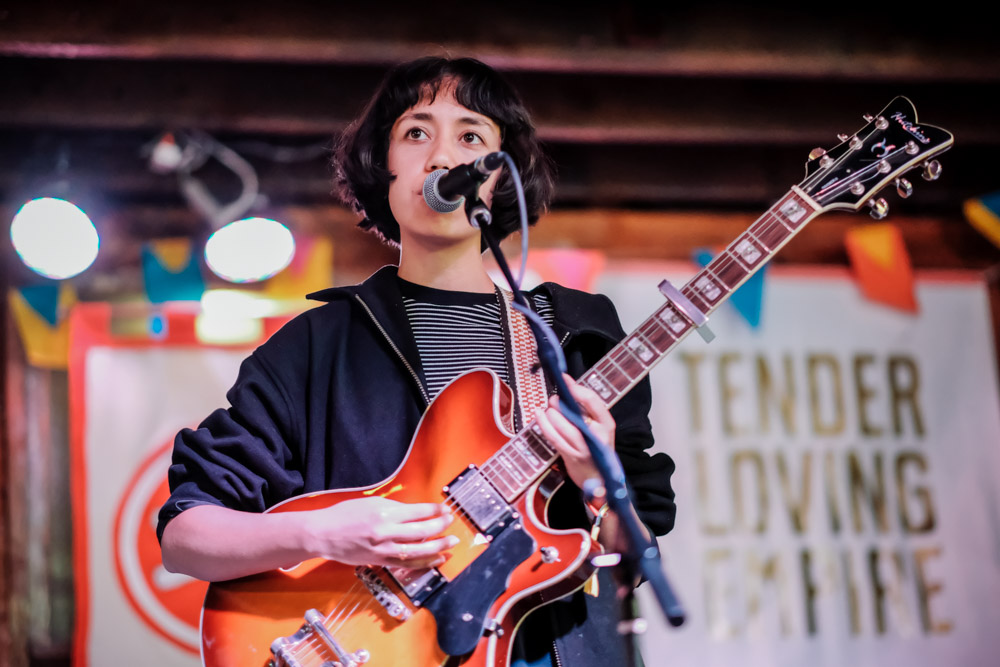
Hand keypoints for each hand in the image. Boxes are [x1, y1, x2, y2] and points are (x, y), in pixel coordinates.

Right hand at [300, 496, 457, 568]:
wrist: (323, 533)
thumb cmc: (344, 515)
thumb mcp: (370, 503)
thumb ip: (393, 508)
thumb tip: (416, 512)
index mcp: (383, 513)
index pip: (417, 511)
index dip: (434, 510)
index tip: (444, 508)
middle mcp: (385, 531)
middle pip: (421, 531)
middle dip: (440, 526)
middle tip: (451, 522)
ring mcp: (383, 549)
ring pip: (418, 550)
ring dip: (438, 546)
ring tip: (451, 543)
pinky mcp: (379, 561)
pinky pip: (406, 564)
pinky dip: (424, 562)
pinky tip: (436, 559)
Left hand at [534, 374, 615, 492]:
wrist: (599, 477)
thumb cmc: (597, 447)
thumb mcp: (599, 426)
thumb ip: (586, 410)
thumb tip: (567, 386)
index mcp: (607, 423)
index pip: (592, 401)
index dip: (575, 388)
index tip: (564, 379)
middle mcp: (597, 436)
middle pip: (575, 414)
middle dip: (559, 404)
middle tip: (553, 400)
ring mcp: (584, 448)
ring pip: (563, 427)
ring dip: (551, 415)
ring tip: (547, 409)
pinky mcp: (570, 456)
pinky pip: (554, 438)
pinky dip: (544, 425)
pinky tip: (539, 416)